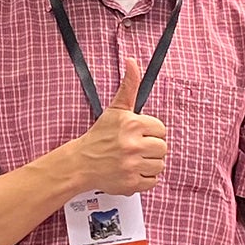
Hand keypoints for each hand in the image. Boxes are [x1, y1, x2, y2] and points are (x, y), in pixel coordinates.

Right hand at [74, 62, 169, 195]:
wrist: (81, 162)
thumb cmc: (100, 135)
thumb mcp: (115, 109)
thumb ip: (128, 86)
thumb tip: (132, 61)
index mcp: (132, 124)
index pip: (161, 130)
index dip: (151, 132)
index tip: (138, 135)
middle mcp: (133, 145)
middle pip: (163, 148)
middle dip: (151, 149)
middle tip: (135, 148)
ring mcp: (132, 165)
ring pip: (159, 165)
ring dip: (148, 164)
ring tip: (133, 160)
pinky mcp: (131, 183)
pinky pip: (153, 181)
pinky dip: (144, 178)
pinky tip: (131, 171)